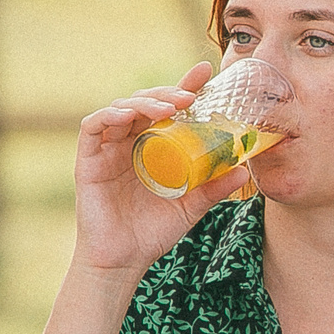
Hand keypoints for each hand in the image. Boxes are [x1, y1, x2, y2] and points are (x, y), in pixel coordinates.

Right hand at [70, 63, 252, 276]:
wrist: (123, 261)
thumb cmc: (153, 232)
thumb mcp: (192, 206)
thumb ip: (214, 188)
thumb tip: (246, 171)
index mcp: (153, 145)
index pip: (169, 108)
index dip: (184, 86)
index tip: (206, 72)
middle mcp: (130, 141)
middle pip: (145, 101)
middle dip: (167, 92)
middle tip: (190, 95)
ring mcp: (107, 148)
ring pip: (121, 108)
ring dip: (144, 101)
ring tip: (168, 107)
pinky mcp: (87, 159)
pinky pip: (93, 126)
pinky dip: (110, 115)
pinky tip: (129, 116)